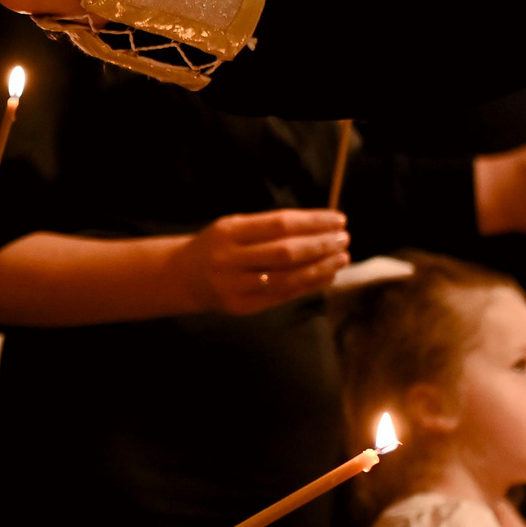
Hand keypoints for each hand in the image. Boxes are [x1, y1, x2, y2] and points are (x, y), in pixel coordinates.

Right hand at [169, 209, 347, 313]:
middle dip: (320, 245)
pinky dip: (308, 285)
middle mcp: (229, 259)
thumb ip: (270, 226)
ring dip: (319, 267)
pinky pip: (282, 296)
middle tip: (343, 238)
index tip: (338, 219)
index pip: (279, 224)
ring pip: (286, 278)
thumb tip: (319, 226)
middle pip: (284, 252)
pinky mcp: (241, 307)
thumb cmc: (218, 245)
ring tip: (342, 257)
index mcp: (229, 231)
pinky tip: (327, 275)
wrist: (182, 276)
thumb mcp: (234, 226)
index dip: (312, 222)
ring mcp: (234, 286)